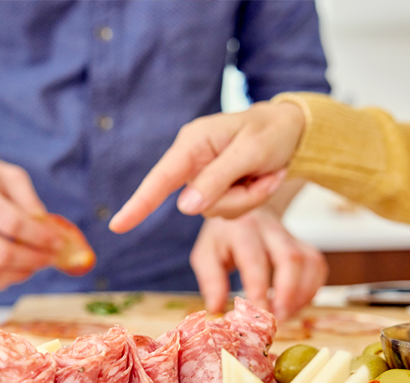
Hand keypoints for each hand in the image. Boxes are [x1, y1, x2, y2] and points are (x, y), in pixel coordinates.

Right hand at [0, 149, 65, 292]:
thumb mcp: (8, 174)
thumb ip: (30, 200)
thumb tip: (49, 231)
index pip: (12, 224)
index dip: (40, 236)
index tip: (59, 241)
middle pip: (2, 253)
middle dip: (35, 259)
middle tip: (53, 256)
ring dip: (21, 274)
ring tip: (36, 262)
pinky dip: (3, 282)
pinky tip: (16, 269)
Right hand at [109, 101, 304, 233]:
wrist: (292, 129)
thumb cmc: (271, 132)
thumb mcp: (250, 152)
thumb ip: (217, 179)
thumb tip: (185, 208)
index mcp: (193, 143)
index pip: (160, 179)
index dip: (138, 204)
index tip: (117, 226)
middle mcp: (192, 161)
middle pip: (200, 204)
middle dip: (238, 198)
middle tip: (268, 176)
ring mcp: (203, 178)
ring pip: (217, 211)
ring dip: (250, 198)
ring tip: (267, 173)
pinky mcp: (216, 189)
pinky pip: (230, 212)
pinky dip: (253, 199)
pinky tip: (264, 178)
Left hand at [191, 207, 327, 318]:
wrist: (246, 209)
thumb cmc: (225, 237)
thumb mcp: (207, 254)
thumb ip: (211, 280)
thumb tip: (216, 308)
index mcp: (242, 230)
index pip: (255, 260)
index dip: (259, 290)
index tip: (258, 315)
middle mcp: (270, 229)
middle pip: (291, 258)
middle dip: (288, 293)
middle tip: (278, 317)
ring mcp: (292, 236)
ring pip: (310, 263)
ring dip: (302, 294)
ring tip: (286, 314)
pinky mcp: (305, 245)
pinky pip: (318, 267)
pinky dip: (311, 289)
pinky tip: (296, 303)